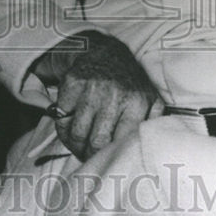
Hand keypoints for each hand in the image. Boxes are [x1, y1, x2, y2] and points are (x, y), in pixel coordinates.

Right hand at [32, 31, 162, 160]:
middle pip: (97, 143)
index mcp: (137, 102)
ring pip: (77, 134)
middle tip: (90, 155)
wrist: (105, 53)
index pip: (120, 143)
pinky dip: (64, 127)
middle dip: (91, 155)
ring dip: (75, 144)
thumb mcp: (149, 99)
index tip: (107, 161)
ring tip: (81, 143)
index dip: (111, 158)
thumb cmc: (128, 84)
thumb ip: (153, 123)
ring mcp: (91, 88)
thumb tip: (151, 147)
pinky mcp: (72, 83)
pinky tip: (73, 123)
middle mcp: (114, 94)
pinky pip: (61, 119)